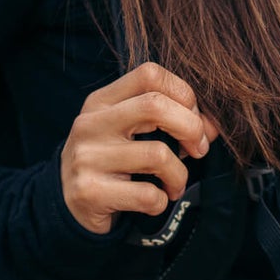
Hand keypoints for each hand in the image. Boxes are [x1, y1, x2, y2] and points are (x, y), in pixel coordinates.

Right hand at [60, 62, 219, 234]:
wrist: (68, 205)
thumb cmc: (112, 163)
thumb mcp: (133, 134)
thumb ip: (172, 122)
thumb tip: (212, 127)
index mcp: (102, 101)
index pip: (150, 74)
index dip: (184, 94)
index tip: (193, 119)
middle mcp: (90, 124)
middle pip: (155, 106)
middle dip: (191, 128)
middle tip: (198, 150)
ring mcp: (87, 158)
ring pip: (157, 155)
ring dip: (179, 175)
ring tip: (174, 184)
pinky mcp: (89, 192)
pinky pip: (147, 194)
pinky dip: (161, 201)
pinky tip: (153, 201)